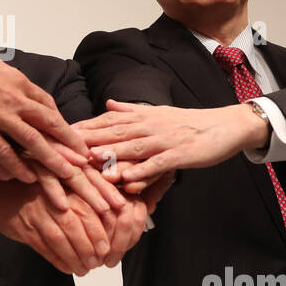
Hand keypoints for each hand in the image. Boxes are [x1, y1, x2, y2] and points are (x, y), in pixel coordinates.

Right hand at [0, 26, 88, 183]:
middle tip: (85, 157)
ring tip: (67, 173)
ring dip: (52, 159)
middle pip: (49, 124)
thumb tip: (14, 83)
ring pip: (33, 141)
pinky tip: (29, 177)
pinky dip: (18, 166)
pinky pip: (4, 152)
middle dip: (69, 142)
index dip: (61, 121)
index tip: (70, 133)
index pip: (47, 104)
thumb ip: (6, 78)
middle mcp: (13, 99)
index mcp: (17, 82)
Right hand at [0, 169, 111, 274]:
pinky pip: (43, 247)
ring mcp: (35, 213)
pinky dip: (57, 260)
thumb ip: (81, 197)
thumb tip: (110, 217)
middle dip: (88, 247)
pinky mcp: (23, 228)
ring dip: (74, 257)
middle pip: (73, 225)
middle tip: (98, 261)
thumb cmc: (35, 189)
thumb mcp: (59, 184)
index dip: (98, 231)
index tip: (107, 247)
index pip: (86, 210)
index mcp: (62, 185)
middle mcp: (49, 198)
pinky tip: (68, 268)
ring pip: (58, 238)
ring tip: (85, 269)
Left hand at [76, 99, 268, 184]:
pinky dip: (142, 172)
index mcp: (142, 116)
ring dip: (110, 154)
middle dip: (88, 139)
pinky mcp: (180, 154)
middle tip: (63, 146)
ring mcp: (165, 140)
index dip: (84, 126)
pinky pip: (158, 165)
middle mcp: (150, 125)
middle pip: (114, 132)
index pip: (107, 120)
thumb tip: (108, 104)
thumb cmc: (189, 123)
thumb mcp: (157, 113)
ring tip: (89, 161)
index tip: (60, 131)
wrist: (226, 125)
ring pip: (133, 147)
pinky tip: (127, 180)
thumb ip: (131, 111)